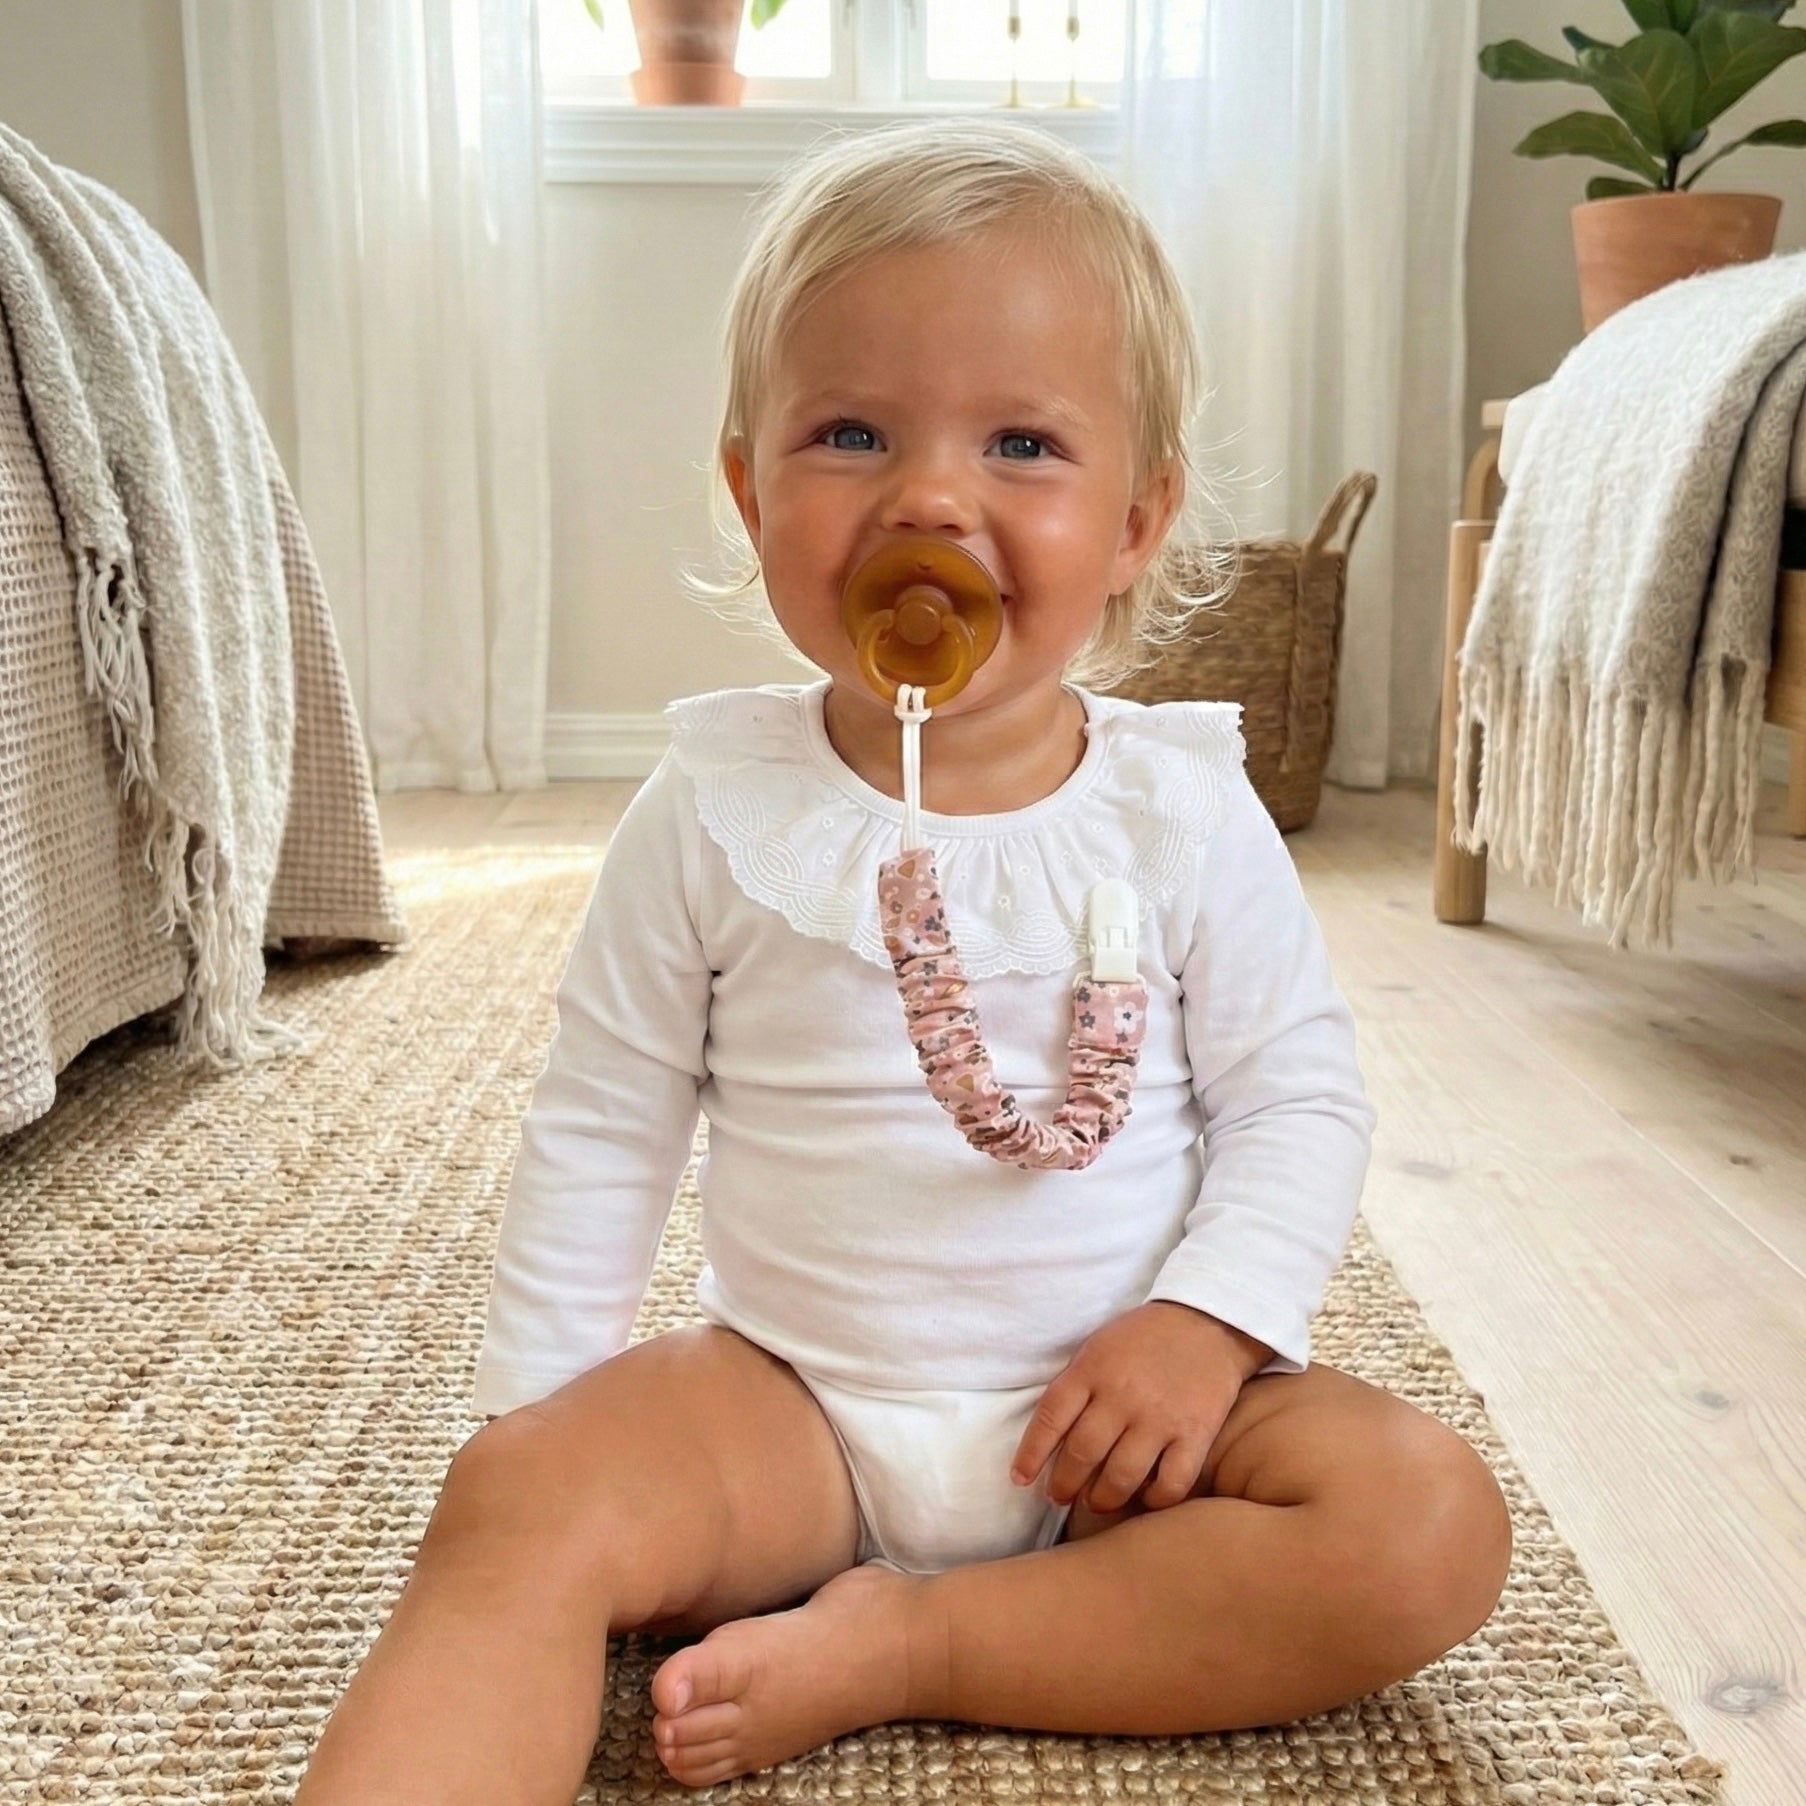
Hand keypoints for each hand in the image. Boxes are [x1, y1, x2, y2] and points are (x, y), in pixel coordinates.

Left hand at [1009, 1303, 1272, 1514]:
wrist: (1206, 1323)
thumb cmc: (1143, 1340)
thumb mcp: (1098, 1348)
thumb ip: (1076, 1387)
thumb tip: (1049, 1440)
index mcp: (1093, 1370)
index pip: (1051, 1417)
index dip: (1031, 1454)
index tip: (1020, 1479)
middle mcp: (1123, 1395)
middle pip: (1082, 1454)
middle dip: (1064, 1485)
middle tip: (1060, 1496)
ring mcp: (1160, 1417)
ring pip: (1121, 1477)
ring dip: (1102, 1500)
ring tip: (1097, 1503)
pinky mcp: (1196, 1434)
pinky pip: (1171, 1484)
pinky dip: (1154, 1501)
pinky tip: (1145, 1497)